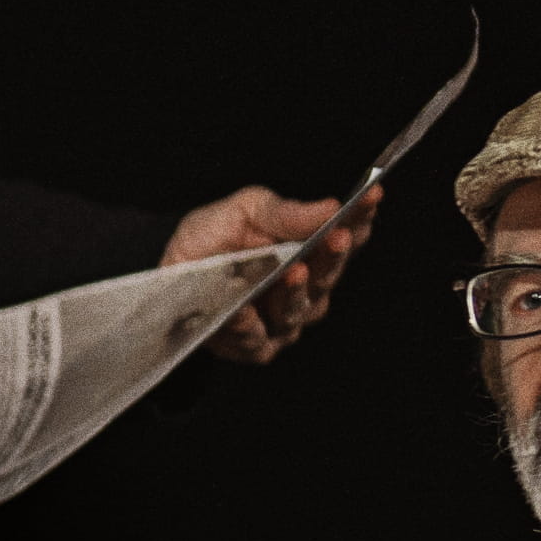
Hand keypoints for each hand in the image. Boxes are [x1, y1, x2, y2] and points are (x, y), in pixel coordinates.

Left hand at [164, 181, 373, 361]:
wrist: (167, 269)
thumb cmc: (213, 237)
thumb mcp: (244, 210)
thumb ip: (284, 213)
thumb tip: (331, 206)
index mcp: (310, 251)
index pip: (346, 236)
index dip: (361, 217)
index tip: (372, 194)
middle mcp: (306, 289)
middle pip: (328, 275)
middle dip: (333, 256)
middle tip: (336, 236)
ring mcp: (282, 321)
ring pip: (299, 311)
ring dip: (296, 293)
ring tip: (293, 272)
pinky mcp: (252, 346)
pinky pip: (257, 341)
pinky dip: (250, 326)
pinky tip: (244, 310)